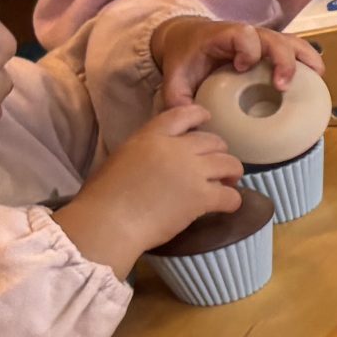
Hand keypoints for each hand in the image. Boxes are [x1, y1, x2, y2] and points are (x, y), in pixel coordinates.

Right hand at [54, 104, 241, 277]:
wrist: (108, 221)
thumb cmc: (103, 196)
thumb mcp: (121, 158)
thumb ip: (145, 151)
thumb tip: (157, 160)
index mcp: (151, 136)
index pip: (182, 114)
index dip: (199, 115)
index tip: (207, 119)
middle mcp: (175, 149)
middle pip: (213, 141)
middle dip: (219, 152)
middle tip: (217, 167)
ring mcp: (191, 171)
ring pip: (229, 164)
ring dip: (232, 173)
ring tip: (227, 183)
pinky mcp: (201, 196)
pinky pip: (231, 195)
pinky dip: (233, 201)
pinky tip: (227, 205)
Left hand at [152, 16, 324, 110]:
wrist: (188, 38)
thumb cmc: (186, 58)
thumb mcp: (174, 77)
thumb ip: (177, 99)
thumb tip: (193, 121)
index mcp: (223, 36)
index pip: (242, 34)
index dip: (247, 49)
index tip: (241, 67)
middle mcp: (248, 34)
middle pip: (274, 38)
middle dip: (283, 61)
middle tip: (283, 86)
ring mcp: (263, 40)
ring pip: (291, 41)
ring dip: (305, 58)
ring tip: (316, 78)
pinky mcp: (273, 47)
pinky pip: (296, 48)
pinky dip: (309, 60)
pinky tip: (318, 77)